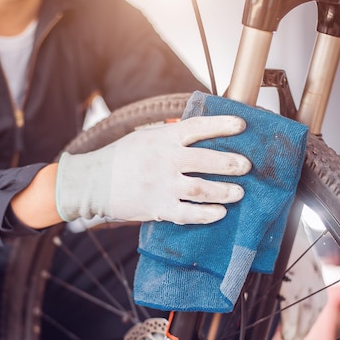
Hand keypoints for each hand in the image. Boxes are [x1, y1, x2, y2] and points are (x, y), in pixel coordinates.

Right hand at [55, 115, 250, 224]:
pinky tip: (220, 213)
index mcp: (163, 138)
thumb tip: (202, 133)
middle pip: (207, 161)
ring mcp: (162, 185)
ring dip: (225, 191)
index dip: (222, 125)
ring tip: (239, 192)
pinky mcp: (158, 208)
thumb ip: (171, 136)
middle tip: (246, 166)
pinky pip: (188, 214)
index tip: (242, 125)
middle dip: (231, 164)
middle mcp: (165, 160)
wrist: (93, 182)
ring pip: (202, 189)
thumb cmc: (122, 158)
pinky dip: (207, 214)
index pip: (198, 127)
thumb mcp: (145, 137)